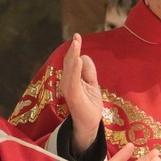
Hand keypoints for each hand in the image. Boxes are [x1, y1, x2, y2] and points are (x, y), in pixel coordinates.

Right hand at [62, 33, 103, 153]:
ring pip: (70, 70)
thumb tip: (83, 56)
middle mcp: (68, 83)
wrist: (89, 124)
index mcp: (73, 79)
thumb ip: (88, 72)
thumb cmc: (89, 105)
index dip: (74, 49)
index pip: (72, 61)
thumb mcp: (92, 85)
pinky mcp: (74, 97)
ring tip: (76, 45)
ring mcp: (70, 90)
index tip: (77, 36)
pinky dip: (74, 71)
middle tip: (76, 36)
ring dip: (72, 57)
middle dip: (73, 49)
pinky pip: (73, 82)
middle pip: (69, 63)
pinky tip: (77, 61)